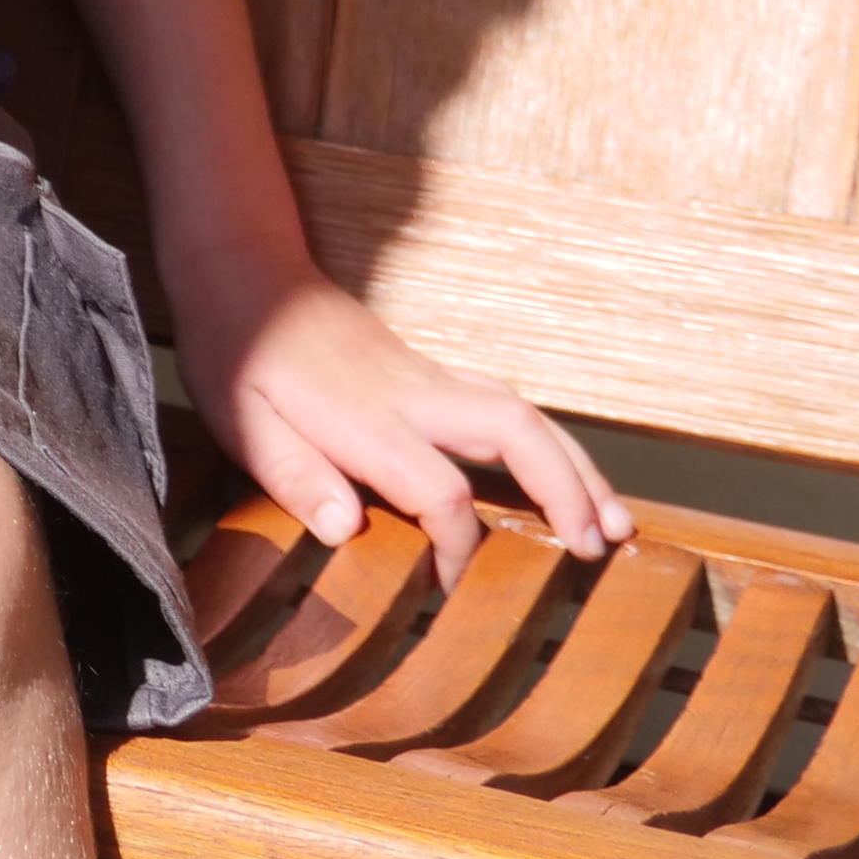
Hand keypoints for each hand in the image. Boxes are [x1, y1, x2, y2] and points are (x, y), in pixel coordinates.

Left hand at [170, 246, 630, 583]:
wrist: (245, 268)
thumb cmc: (239, 355)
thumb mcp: (242, 420)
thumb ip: (294, 475)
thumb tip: (347, 531)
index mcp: (365, 420)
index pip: (439, 490)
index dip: (459, 548)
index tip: (453, 590)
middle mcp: (412, 395)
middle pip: (515, 431)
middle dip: (567, 489)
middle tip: (599, 549)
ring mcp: (428, 379)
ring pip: (523, 414)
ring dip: (576, 467)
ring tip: (619, 525)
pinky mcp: (431, 374)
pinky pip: (505, 405)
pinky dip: (549, 443)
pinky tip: (571, 477)